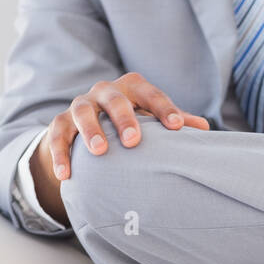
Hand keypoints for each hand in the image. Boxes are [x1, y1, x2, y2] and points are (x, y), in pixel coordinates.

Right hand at [31, 71, 208, 223]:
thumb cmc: (131, 122)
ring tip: (100, 152)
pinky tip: (66, 175)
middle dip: (124, 118)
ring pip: (82, 111)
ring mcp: (80, 105)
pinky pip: (57, 135)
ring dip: (90, 130)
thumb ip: (174, 123)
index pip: (150, 94)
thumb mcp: (151, 120)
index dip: (164, 108)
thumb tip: (206, 130)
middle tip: (134, 141)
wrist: (87, 127)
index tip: (177, 127)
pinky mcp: (60, 123)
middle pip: (114, 98)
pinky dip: (60, 154)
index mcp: (132, 88)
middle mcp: (105, 92)